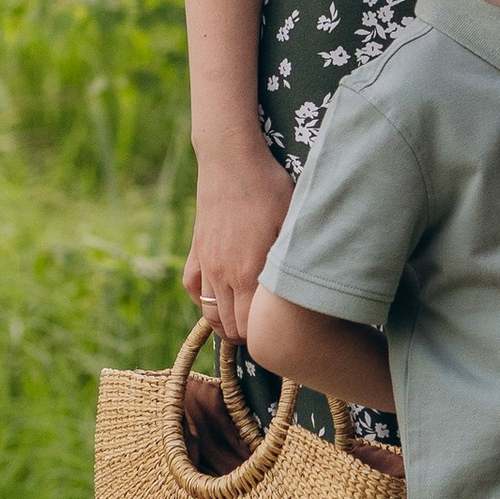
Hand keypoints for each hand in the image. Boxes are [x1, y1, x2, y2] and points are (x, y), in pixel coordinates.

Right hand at [182, 134, 297, 348]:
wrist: (231, 160)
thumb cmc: (269, 188)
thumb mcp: (291, 224)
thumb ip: (290, 263)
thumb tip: (306, 292)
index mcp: (247, 273)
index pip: (249, 328)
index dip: (264, 338)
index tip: (280, 335)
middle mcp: (222, 274)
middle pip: (229, 326)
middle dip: (247, 335)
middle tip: (267, 331)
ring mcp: (205, 263)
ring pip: (209, 311)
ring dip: (226, 322)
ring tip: (245, 322)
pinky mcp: (196, 250)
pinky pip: (193, 288)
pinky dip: (204, 299)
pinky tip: (220, 296)